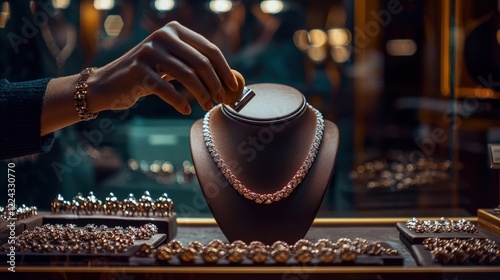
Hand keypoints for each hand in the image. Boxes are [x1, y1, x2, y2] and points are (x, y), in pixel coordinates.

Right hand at [90, 21, 237, 114]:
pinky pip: (167, 89)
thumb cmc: (147, 75)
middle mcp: (162, 36)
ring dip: (201, 95)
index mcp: (174, 30)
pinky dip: (179, 103)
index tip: (234, 86)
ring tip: (206, 106)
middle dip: (215, 84)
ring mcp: (149, 52)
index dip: (225, 69)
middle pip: (201, 62)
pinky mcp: (138, 70)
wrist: (108, 84)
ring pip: (187, 76)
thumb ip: (194, 65)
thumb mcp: (170, 63)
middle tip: (221, 100)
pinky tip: (185, 111)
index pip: (209, 49)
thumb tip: (231, 80)